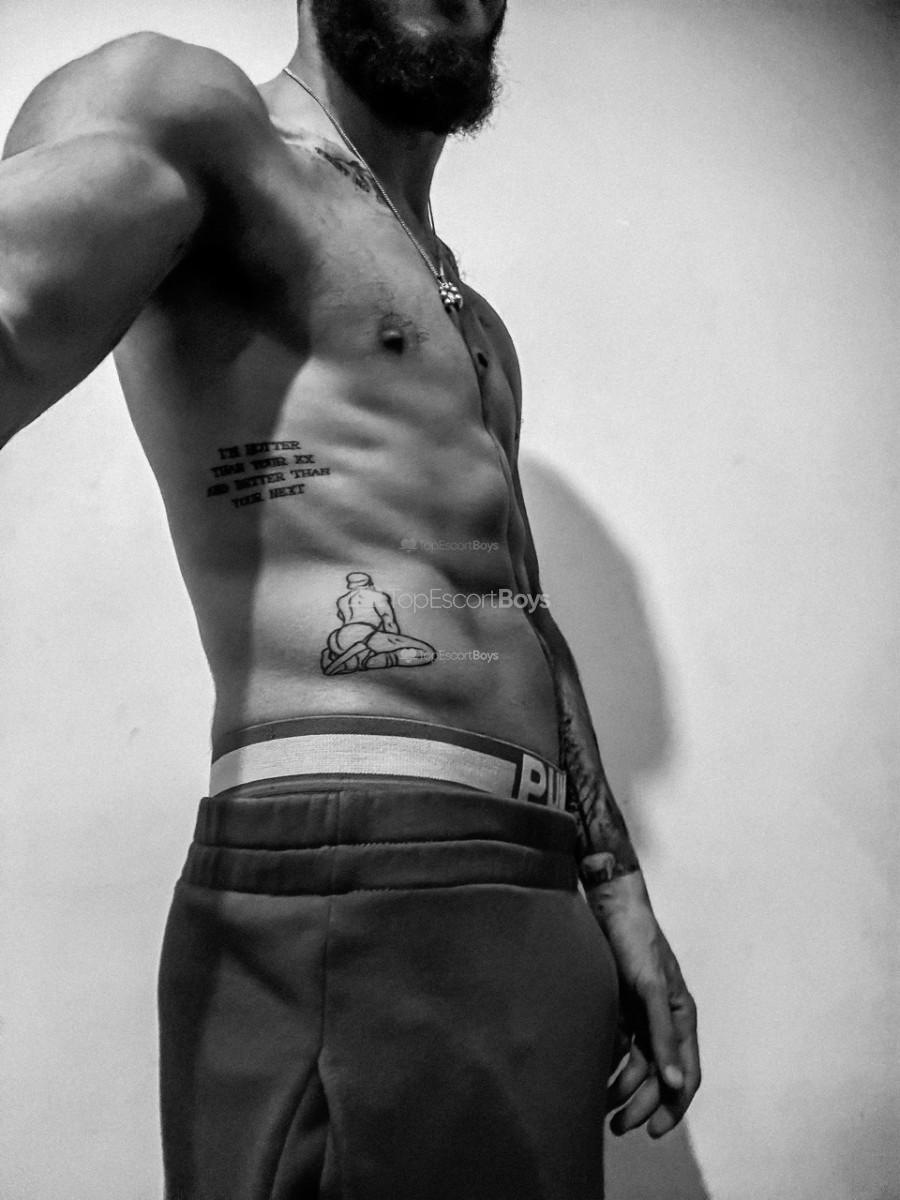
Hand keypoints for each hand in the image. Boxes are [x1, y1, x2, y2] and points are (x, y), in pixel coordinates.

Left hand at [586, 870, 700, 1137]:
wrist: (608, 904)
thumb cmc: (635, 940)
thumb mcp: (650, 988)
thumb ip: (663, 1034)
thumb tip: (677, 1084)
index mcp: (681, 1017)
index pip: (686, 1075)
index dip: (673, 1107)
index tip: (652, 1131)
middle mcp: (664, 1020)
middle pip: (660, 1076)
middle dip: (642, 1105)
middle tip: (617, 1127)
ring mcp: (641, 1014)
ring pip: (636, 1066)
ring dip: (622, 1090)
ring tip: (600, 1109)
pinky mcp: (619, 1007)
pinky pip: (618, 1048)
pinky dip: (609, 1066)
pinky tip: (592, 1079)